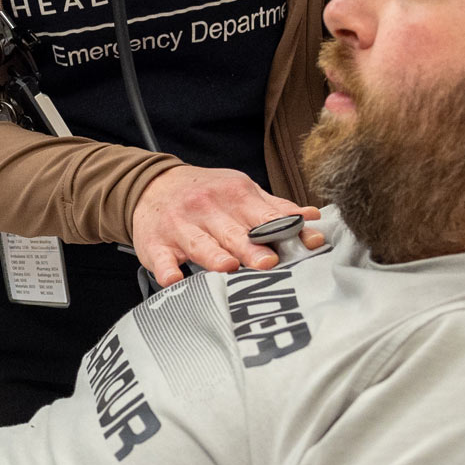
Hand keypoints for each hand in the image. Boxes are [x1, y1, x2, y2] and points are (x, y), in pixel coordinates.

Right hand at [128, 165, 322, 286]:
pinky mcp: (155, 244)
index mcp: (235, 195)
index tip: (304, 243)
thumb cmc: (205, 194)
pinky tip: (174, 279)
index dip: (285, 230)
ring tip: (228, 267)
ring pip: (200, 244)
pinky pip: (161, 259)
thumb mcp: (240, 192)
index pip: (265, 216)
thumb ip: (276, 208)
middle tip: (269, 262)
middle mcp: (208, 209)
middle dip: (251, 248)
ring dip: (213, 256)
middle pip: (234, 233)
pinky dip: (167, 269)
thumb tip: (312, 217)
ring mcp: (180, 226)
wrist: (152, 185)